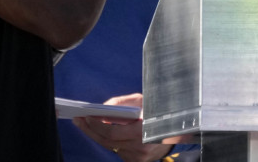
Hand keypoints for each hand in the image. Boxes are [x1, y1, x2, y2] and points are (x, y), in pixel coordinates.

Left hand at [72, 93, 191, 161]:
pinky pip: (117, 150)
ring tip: (84, 123)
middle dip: (91, 130)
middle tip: (78, 120)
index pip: (113, 132)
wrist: (179, 131)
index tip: (86, 116)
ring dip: (96, 135)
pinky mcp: (135, 161)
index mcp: (144, 132)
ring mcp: (137, 157)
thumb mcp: (144, 101)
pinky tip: (98, 131)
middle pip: (107, 141)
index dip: (98, 125)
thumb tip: (103, 108)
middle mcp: (140, 148)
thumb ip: (123, 103)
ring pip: (110, 146)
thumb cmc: (161, 111)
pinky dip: (107, 140)